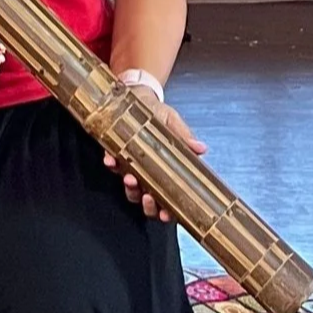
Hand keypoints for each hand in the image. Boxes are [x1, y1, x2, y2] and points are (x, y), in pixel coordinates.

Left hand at [102, 92, 204, 221]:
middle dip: (147, 203)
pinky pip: (113, 165)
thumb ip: (185, 138)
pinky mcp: (117, 156)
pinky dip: (111, 164)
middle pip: (147, 201)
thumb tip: (201, 149)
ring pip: (130, 189)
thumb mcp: (174, 124)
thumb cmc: (160, 114)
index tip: (166, 215)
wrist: (139, 97)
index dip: (166, 212)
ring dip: (130, 187)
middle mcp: (148, 175)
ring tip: (130, 177)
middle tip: (148, 196)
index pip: (168, 200)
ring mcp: (131, 167)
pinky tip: (110, 160)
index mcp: (165, 172)